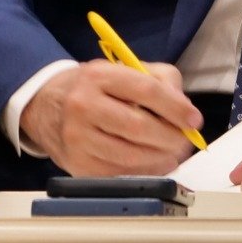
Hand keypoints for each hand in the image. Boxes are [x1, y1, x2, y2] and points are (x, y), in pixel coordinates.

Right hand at [19, 59, 201, 176]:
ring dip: (161, 158)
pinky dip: (143, 172)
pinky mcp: (76, 164)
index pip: (146, 91)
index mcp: (99, 75)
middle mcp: (83, 105)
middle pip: (138, 127)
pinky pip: (118, 173)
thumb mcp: (125, 69)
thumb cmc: (96, 87)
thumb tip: (184, 110)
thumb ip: (161, 80)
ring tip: (174, 153)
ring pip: (130, 155)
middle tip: (186, 141)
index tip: (194, 120)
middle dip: (171, 137)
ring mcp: (77, 138)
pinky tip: (155, 164)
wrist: (47, 105)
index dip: (175, 108)